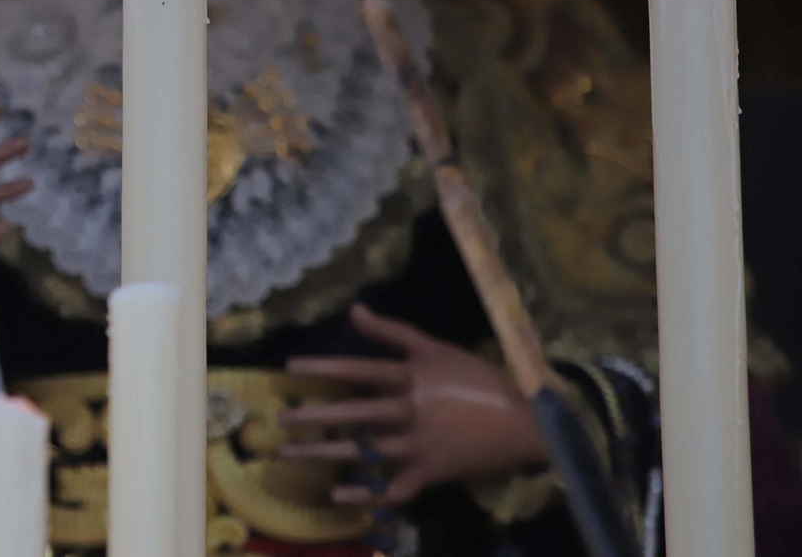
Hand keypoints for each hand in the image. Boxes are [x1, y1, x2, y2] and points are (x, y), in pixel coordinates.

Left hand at [279, 304, 547, 506]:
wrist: (526, 423)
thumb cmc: (479, 379)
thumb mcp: (437, 348)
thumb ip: (393, 332)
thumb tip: (354, 310)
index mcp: (413, 378)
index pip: (359, 371)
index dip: (324, 369)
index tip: (291, 369)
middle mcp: (411, 412)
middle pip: (356, 415)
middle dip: (315, 418)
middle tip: (280, 421)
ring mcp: (419, 446)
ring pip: (366, 452)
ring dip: (326, 454)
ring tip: (291, 454)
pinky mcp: (430, 473)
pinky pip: (394, 488)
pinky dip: (367, 495)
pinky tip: (338, 496)